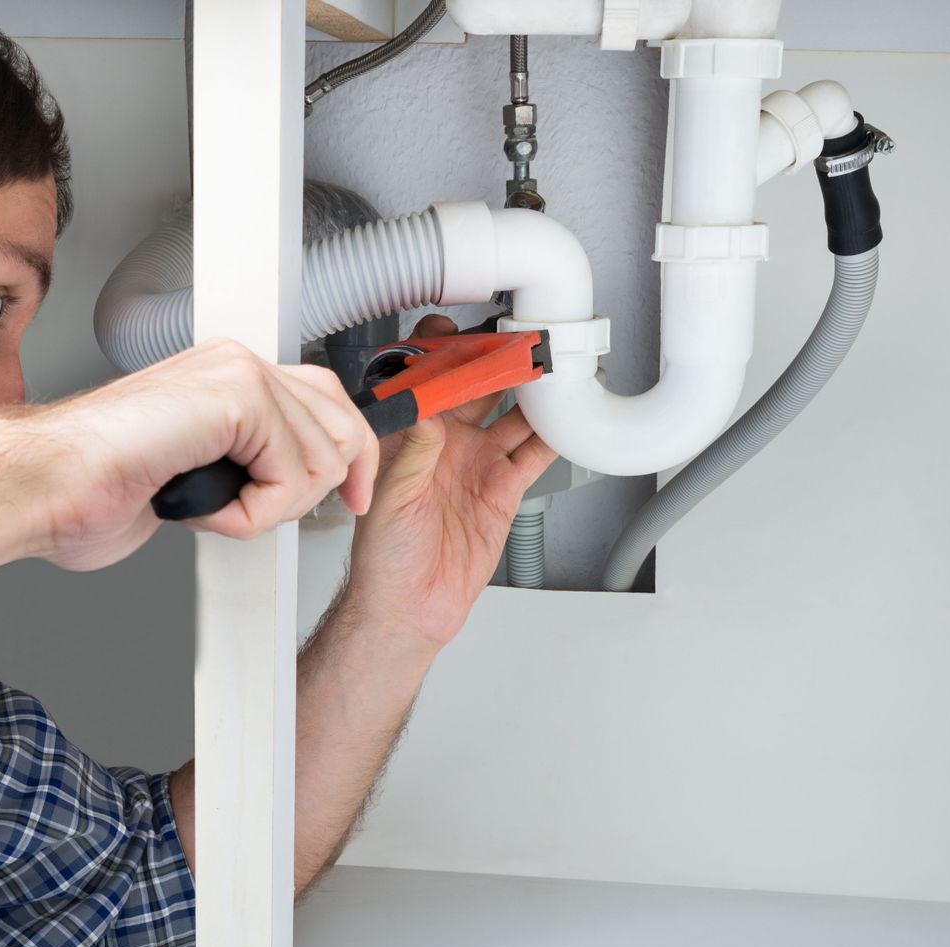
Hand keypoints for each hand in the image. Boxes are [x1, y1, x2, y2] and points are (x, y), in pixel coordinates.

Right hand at [0, 338, 379, 569]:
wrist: (44, 485)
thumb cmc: (96, 486)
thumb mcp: (199, 472)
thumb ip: (246, 460)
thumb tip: (296, 480)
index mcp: (228, 376)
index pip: (327, 402)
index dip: (348, 457)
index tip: (351, 498)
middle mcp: (237, 364)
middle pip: (340, 430)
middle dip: (304, 492)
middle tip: (245, 511)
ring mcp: (237, 373)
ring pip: (320, 462)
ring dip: (265, 510)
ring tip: (204, 502)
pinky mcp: (236, 397)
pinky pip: (290, 476)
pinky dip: (249, 515)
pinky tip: (198, 502)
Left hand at [342, 315, 558, 651]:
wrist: (409, 607)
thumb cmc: (383, 557)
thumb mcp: (392, 499)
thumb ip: (414, 454)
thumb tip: (426, 411)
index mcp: (410, 438)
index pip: (427, 381)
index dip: (442, 353)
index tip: (460, 336)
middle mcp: (446, 444)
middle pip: (479, 389)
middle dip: (499, 363)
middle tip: (520, 344)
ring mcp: (477, 464)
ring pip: (513, 416)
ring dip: (532, 394)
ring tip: (553, 372)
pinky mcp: (503, 490)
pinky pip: (533, 454)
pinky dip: (552, 436)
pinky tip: (566, 418)